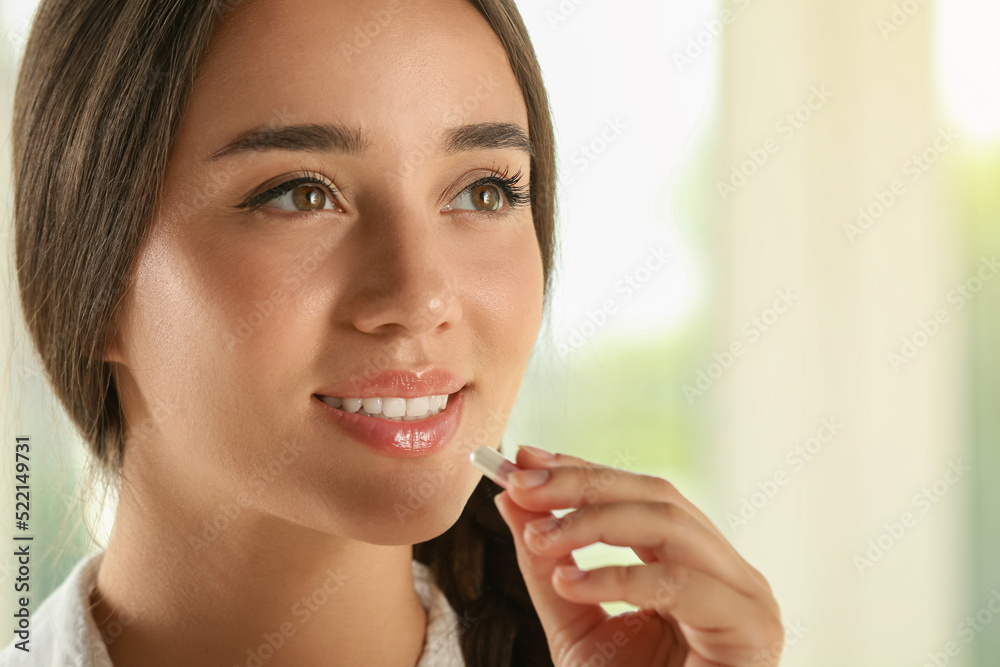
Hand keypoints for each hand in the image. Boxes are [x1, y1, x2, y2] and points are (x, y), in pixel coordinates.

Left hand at [492, 446, 783, 666]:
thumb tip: (510, 499)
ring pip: (670, 524)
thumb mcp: (572, 619)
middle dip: (582, 484)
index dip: (581, 469)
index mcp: (691, 561)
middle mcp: (724, 569)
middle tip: (521, 484)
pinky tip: (569, 584)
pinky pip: (680, 584)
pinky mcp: (753, 627)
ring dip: (593, 522)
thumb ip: (546, 562)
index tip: (522, 458)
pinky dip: (617, 577)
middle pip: (657, 495)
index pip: (637, 494)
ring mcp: (746, 594)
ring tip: (538, 538)